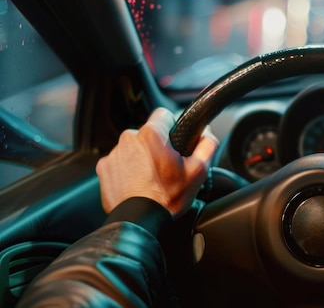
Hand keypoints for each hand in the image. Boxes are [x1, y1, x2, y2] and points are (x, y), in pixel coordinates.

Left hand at [96, 108, 218, 217]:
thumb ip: (207, 146)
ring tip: (151, 179)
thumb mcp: (198, 172)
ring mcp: (114, 154)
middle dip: (157, 146)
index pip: (164, 114)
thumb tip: (207, 134)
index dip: (173, 126)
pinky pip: (119, 162)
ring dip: (141, 159)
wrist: (139, 221)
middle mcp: (129, 139)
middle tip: (166, 167)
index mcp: (152, 135)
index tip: (175, 141)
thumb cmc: (167, 198)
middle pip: (148, 134)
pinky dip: (127, 170)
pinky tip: (138, 184)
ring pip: (133, 148)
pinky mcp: (104, 168)